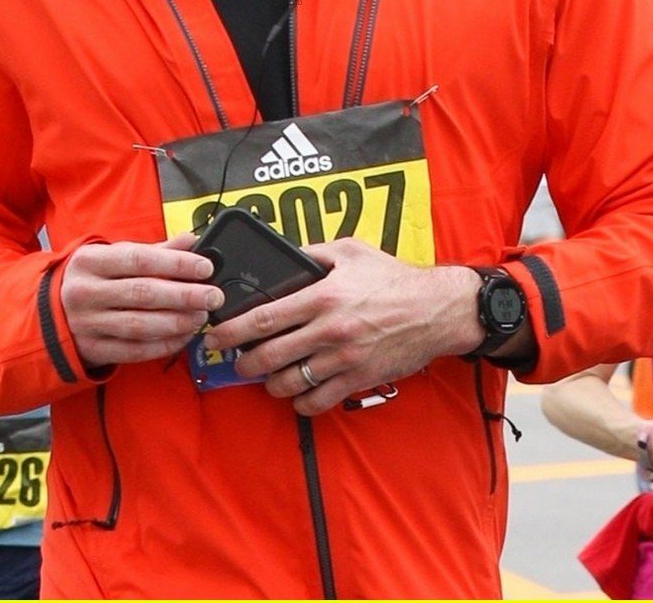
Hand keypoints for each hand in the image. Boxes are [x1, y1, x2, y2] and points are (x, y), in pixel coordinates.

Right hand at [60, 235, 223, 369]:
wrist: (49, 313)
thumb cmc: (93, 279)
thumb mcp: (113, 257)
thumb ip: (154, 251)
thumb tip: (191, 240)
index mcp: (91, 261)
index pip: (139, 260)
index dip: (175, 264)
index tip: (205, 267)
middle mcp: (85, 292)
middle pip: (142, 294)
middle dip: (184, 295)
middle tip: (213, 296)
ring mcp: (87, 324)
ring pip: (139, 326)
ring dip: (176, 322)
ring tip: (202, 316)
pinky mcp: (93, 350)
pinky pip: (134, 351)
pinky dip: (163, 345)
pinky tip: (184, 337)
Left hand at [204, 239, 479, 415]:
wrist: (436, 310)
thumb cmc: (394, 278)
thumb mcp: (351, 251)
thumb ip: (314, 253)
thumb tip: (285, 256)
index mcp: (323, 295)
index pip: (264, 316)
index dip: (232, 330)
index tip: (216, 335)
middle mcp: (329, 330)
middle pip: (268, 355)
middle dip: (244, 362)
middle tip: (237, 360)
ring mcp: (343, 359)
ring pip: (289, 383)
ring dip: (270, 383)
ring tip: (267, 375)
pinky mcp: (357, 380)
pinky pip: (317, 401)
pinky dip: (301, 402)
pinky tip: (297, 391)